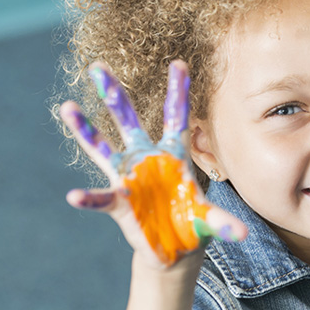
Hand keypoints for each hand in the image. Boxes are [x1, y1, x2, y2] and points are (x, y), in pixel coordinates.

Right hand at [60, 60, 245, 264]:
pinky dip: (89, 198)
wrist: (175, 247)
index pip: (176, 117)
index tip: (179, 62)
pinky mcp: (119, 203)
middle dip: (114, 94)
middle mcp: (147, 159)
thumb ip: (222, 222)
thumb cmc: (192, 222)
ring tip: (67, 108)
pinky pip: (101, 198)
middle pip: (128, 121)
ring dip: (86, 129)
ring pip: (103, 148)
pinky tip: (75, 196)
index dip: (178, 91)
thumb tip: (241, 234)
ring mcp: (129, 178)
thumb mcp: (209, 220)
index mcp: (174, 155)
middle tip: (98, 66)